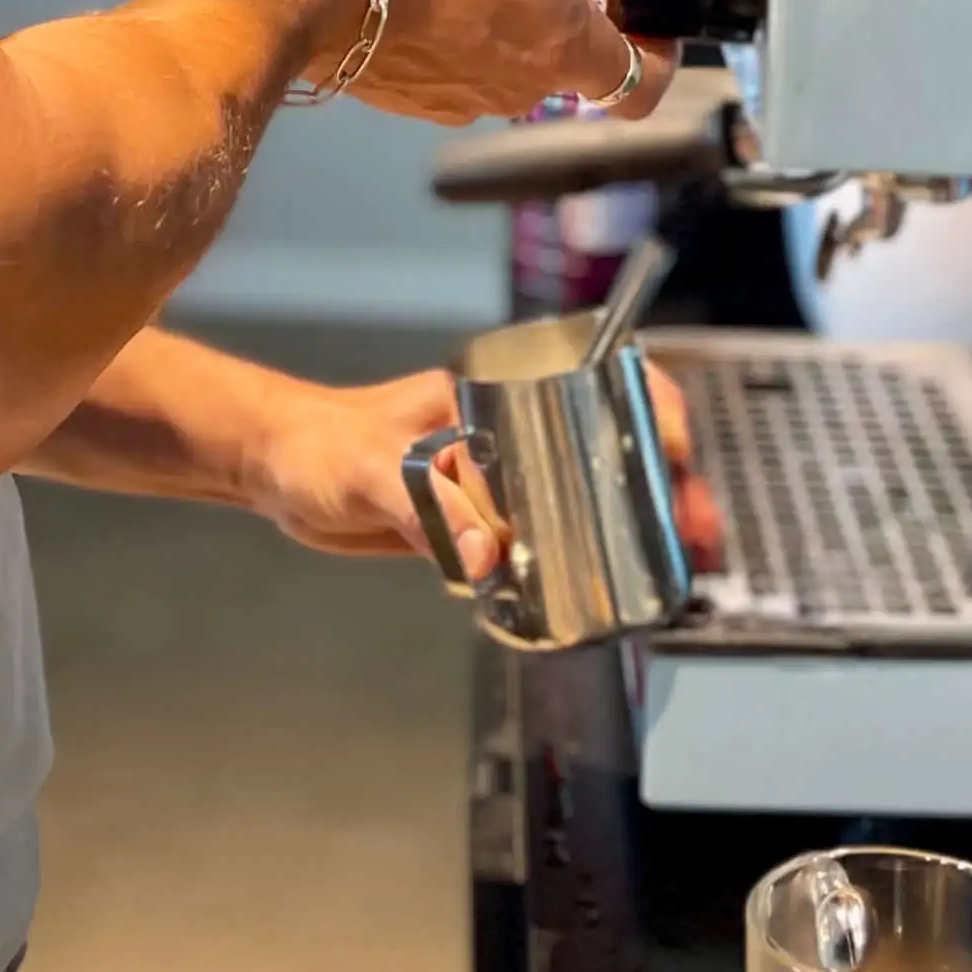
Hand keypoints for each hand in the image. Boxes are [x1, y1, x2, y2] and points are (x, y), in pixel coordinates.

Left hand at [249, 362, 725, 574]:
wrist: (274, 471)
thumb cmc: (316, 444)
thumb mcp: (367, 469)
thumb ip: (422, 508)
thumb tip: (484, 555)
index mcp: (493, 397)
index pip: (595, 382)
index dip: (648, 408)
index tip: (676, 450)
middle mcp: (508, 433)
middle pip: (610, 446)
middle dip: (665, 483)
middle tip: (698, 534)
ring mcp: (499, 480)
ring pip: (587, 496)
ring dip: (636, 526)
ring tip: (678, 566)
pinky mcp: (480, 525)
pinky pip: (545, 540)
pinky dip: (583, 561)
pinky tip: (609, 590)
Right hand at [328, 0, 695, 129]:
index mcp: (564, 46)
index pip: (644, 87)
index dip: (659, 54)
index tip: (644, 12)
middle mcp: (523, 89)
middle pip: (576, 66)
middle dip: (575, 13)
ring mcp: (466, 99)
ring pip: (517, 65)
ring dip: (516, 20)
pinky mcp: (417, 99)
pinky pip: (463, 68)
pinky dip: (464, 33)